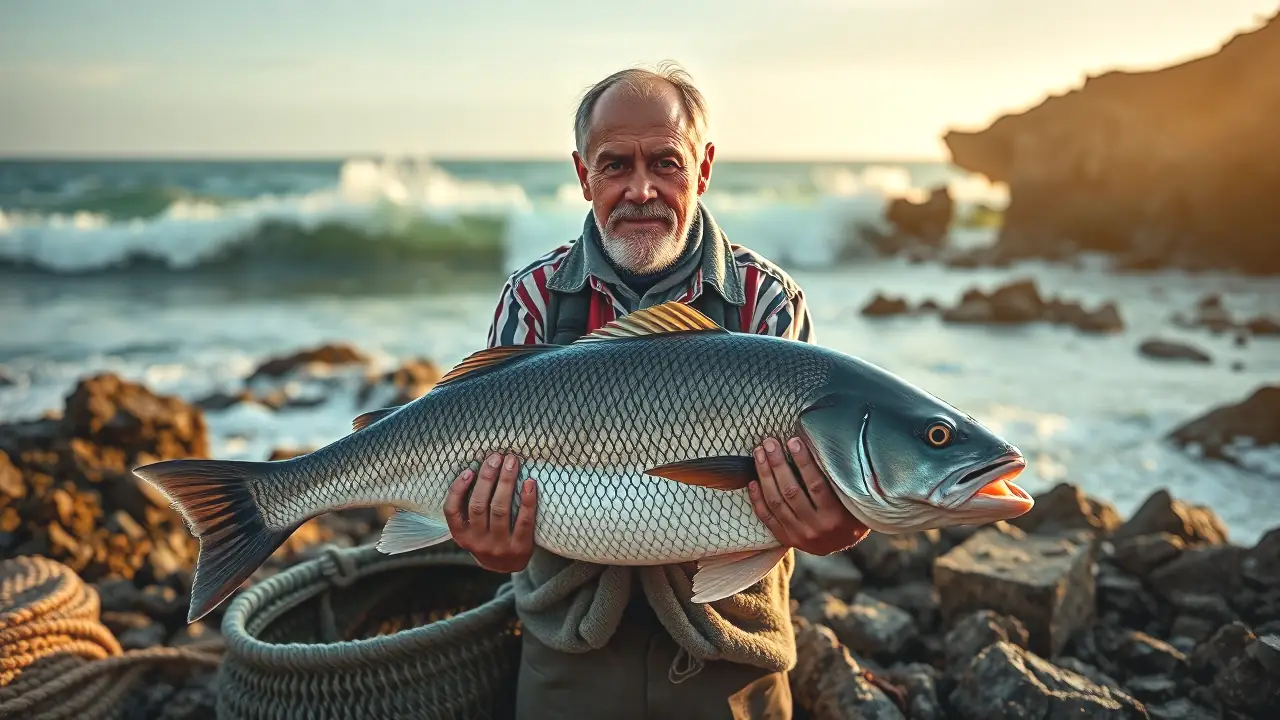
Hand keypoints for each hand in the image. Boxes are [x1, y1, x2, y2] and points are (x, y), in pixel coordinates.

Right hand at [444, 452, 537, 572]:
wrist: (508, 565)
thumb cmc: (487, 536)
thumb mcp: (471, 528)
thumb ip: (469, 507)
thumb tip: (476, 468)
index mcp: (462, 535)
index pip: (452, 511)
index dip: (458, 489)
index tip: (468, 470)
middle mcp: (478, 542)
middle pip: (479, 505)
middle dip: (487, 478)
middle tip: (496, 457)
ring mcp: (499, 546)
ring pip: (500, 510)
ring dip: (506, 482)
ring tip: (511, 462)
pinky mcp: (520, 548)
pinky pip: (524, 521)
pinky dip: (527, 500)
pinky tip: (530, 483)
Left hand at [748, 436, 869, 554]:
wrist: (844, 546)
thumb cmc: (851, 514)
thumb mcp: (854, 499)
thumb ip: (842, 479)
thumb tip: (832, 447)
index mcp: (835, 516)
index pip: (816, 484)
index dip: (803, 462)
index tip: (793, 441)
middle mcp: (815, 527)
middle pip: (791, 491)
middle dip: (778, 464)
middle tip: (770, 443)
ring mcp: (798, 535)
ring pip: (776, 502)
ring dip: (765, 476)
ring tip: (759, 454)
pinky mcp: (786, 538)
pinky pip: (767, 518)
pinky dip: (757, 499)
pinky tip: (752, 481)